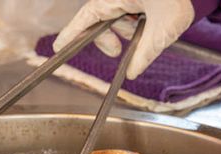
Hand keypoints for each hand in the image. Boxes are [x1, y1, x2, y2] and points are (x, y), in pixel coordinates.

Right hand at [53, 0, 194, 79]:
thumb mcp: (162, 31)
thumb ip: (144, 54)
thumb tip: (131, 73)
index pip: (86, 16)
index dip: (72, 33)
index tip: (58, 47)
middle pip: (99, 19)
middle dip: (107, 37)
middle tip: (117, 52)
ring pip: (115, 18)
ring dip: (124, 30)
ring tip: (144, 32)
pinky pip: (126, 13)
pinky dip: (133, 23)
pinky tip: (147, 24)